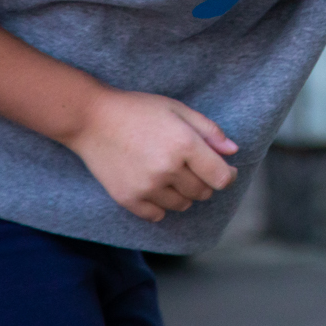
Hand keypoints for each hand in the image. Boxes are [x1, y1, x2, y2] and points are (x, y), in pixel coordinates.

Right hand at [64, 89, 239, 221]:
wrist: (92, 119)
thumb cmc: (138, 110)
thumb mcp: (178, 110)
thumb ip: (209, 131)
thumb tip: (233, 152)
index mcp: (184, 145)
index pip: (221, 178)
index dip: (229, 176)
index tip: (226, 170)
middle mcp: (167, 169)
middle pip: (203, 192)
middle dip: (204, 181)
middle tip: (191, 166)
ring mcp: (146, 187)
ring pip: (182, 205)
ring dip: (183, 193)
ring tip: (170, 172)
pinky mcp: (128, 199)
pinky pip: (157, 215)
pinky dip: (161, 204)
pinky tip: (155, 186)